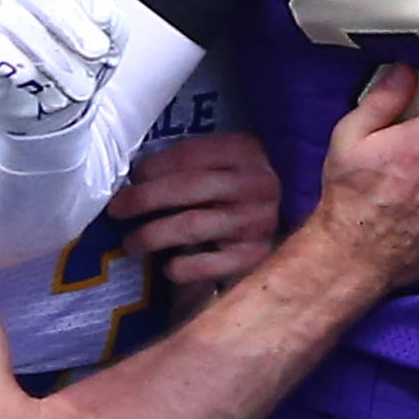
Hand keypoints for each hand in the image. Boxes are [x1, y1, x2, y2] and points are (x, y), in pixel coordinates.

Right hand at [0, 0, 123, 136]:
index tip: (104, 17)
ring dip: (54, 59)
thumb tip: (104, 22)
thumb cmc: (76, 51)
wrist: (43, 92)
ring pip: (14, 20)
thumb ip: (113, 24)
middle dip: (71, 22)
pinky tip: (38, 82)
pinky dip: (19, 67)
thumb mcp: (108, 35)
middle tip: (96, 52)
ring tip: (78, 86)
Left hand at [105, 132, 281, 284]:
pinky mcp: (254, 258)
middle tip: (117, 209)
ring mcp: (256, 222)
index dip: (154, 167)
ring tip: (132, 242)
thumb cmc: (245, 191)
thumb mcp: (230, 163)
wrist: (301, 228)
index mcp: (246, 151)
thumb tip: (138, 176)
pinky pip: (205, 265)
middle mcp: (255, 184)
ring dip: (153, 235)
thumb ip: (195, 163)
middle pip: (187, 188)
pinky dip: (180, 267)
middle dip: (144, 199)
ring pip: (191, 226)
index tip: (131, 178)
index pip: (190, 155)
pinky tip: (169, 266)